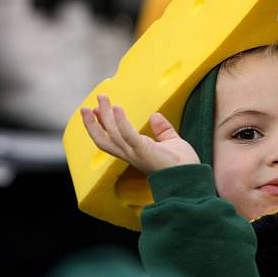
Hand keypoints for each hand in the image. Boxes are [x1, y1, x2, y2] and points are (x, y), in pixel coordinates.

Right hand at [80, 95, 199, 173]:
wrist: (191, 177)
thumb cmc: (183, 164)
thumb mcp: (171, 142)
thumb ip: (162, 130)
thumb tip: (155, 115)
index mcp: (135, 153)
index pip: (111, 140)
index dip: (100, 126)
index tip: (95, 111)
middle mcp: (131, 155)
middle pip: (104, 139)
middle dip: (93, 123)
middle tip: (87, 106)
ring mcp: (136, 154)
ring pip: (112, 134)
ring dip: (105, 116)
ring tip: (102, 99)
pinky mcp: (144, 151)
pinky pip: (128, 135)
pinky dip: (121, 122)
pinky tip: (118, 108)